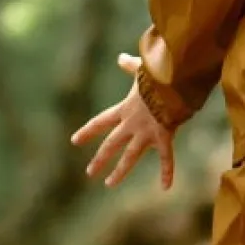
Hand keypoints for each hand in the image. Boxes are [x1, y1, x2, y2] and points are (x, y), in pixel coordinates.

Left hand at [70, 53, 175, 189]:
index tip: (74, 141)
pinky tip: (166, 187)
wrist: (171, 81)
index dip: (87, 132)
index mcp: (125, 109)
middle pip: (111, 145)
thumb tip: (121, 57)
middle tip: (89, 172)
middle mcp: (132, 124)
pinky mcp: (163, 137)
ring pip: (130, 157)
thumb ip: (130, 66)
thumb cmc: (156, 73)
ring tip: (109, 184)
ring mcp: (146, 133)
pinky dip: (168, 172)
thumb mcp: (140, 68)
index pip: (100, 122)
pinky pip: (166, 158)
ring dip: (119, 172)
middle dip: (100, 159)